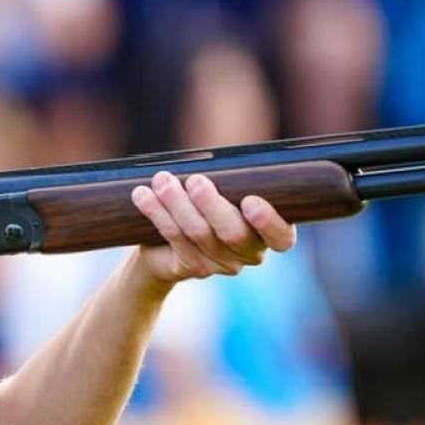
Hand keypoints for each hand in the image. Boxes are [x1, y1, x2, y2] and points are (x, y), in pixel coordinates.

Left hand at [130, 171, 296, 285]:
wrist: (168, 242)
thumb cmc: (206, 203)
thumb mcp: (224, 189)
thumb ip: (230, 180)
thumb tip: (217, 158)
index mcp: (269, 233)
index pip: (282, 237)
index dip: (269, 222)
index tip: (250, 201)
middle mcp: (249, 253)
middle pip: (234, 234)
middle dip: (212, 205)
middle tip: (195, 181)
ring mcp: (221, 264)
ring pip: (199, 234)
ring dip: (177, 203)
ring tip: (162, 180)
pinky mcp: (192, 267)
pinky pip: (174, 237)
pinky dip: (157, 213)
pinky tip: (143, 195)